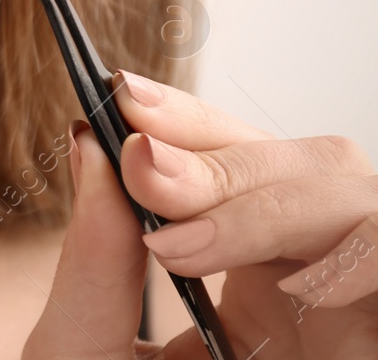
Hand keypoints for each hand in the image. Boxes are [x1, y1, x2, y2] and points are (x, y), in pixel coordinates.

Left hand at [21, 72, 377, 358]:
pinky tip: (306, 279)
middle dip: (227, 159)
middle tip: (142, 168)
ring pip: (360, 207)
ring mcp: (352, 316)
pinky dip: (358, 257)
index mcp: (240, 270)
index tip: (121, 98)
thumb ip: (93, 261)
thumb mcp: (83, 353)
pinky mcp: (373, 334)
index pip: (235, 166)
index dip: (192, 123)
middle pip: (310, 171)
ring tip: (182, 241)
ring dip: (276, 205)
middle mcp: (307, 285)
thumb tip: (87, 144)